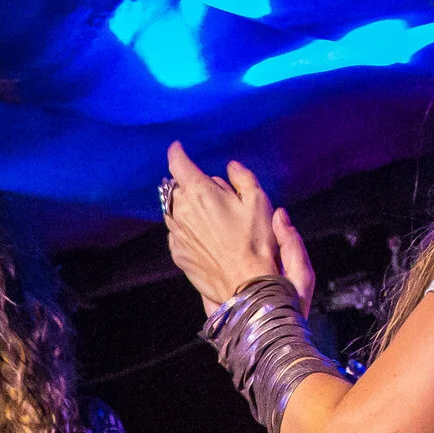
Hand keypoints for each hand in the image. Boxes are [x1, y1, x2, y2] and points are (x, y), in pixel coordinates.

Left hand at [164, 142, 285, 311]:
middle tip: (216, 196)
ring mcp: (176, 233)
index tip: (177, 147)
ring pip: (175, 210)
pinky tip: (207, 237)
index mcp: (200, 192)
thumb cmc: (255, 242)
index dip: (177, 152)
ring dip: (187, 207)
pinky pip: (177, 232)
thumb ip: (242, 177)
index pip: (178, 163)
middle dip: (191, 185)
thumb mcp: (258, 201)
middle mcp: (181, 211)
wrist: (246, 285)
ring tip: (212, 218)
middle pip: (177, 187)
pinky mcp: (177, 252)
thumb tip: (230, 166)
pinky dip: (186, 228)